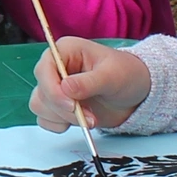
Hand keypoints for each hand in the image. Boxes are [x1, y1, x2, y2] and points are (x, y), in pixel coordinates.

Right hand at [27, 38, 149, 134]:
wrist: (136, 94)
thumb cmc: (126, 74)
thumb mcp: (112, 76)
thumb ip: (89, 83)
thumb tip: (65, 88)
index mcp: (65, 51)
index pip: (44, 69)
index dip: (53, 89)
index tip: (71, 105)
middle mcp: (55, 68)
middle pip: (41, 92)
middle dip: (64, 109)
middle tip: (89, 118)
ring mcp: (55, 88)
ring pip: (40, 107)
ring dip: (63, 118)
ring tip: (89, 119)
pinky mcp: (57, 105)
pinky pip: (45, 119)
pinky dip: (59, 125)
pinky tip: (79, 122)